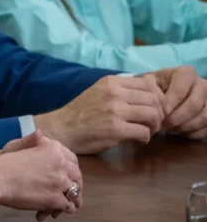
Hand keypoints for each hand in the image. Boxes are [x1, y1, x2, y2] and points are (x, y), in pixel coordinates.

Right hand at [0, 130, 72, 219]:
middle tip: (69, 191)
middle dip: (75, 184)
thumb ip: (34, 141)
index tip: (69, 174)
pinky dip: (64, 209)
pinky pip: (68, 206)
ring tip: (67, 204)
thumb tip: (40, 133)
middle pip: (77, 177)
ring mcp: (60, 183)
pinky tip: (55, 211)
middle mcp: (62, 164)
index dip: (72, 169)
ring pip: (75, 193)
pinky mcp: (55, 200)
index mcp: (54, 149)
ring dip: (73, 199)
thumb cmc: (5, 161)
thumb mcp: (19, 145)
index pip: (72, 160)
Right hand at [34, 74, 165, 153]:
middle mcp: (115, 93)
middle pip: (155, 100)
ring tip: (146, 131)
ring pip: (153, 115)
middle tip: (152, 123)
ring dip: (154, 126)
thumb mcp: (99, 91)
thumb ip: (120, 90)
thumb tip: (149, 91)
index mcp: (112, 82)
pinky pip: (144, 132)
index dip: (156, 98)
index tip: (152, 108)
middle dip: (159, 113)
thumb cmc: (81, 112)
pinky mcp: (116, 129)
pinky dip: (145, 138)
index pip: (148, 84)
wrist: (61, 128)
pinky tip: (137, 140)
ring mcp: (115, 111)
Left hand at [147, 66, 206, 137]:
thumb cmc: (158, 85)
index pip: (180, 91)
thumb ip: (151, 89)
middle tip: (162, 126)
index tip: (159, 114)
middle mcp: (203, 84)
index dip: (169, 105)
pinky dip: (192, 132)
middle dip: (176, 119)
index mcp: (187, 74)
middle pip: (193, 106)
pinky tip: (179, 131)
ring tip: (169, 129)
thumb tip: (156, 104)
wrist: (167, 90)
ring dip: (184, 127)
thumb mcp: (150, 82)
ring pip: (204, 118)